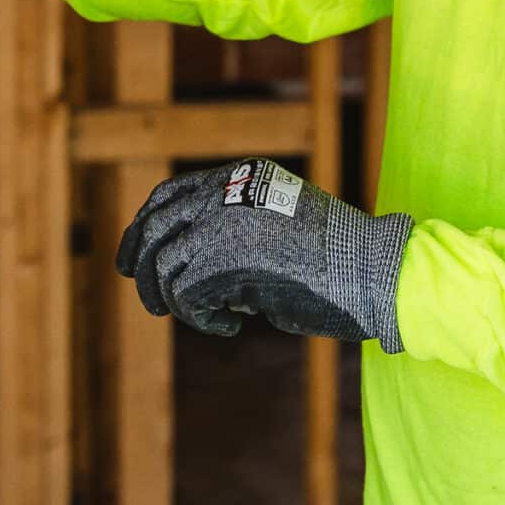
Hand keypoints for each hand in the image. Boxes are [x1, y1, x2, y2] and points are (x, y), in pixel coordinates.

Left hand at [114, 160, 413, 350]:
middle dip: (140, 265)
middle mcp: (224, 194)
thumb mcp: (278, 233)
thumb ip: (235, 239)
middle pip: (154, 226)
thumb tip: (188, 274)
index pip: (169, 196)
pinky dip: (201, 318)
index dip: (144, 227)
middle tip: (150, 301)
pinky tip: (231, 326)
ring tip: (210, 317)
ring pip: (163, 265)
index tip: (132, 258)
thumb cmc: (337, 263)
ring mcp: (222, 224)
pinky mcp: (224, 261)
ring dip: (176, 300)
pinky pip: (185, 295)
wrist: (372, 270)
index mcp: (240, 179)